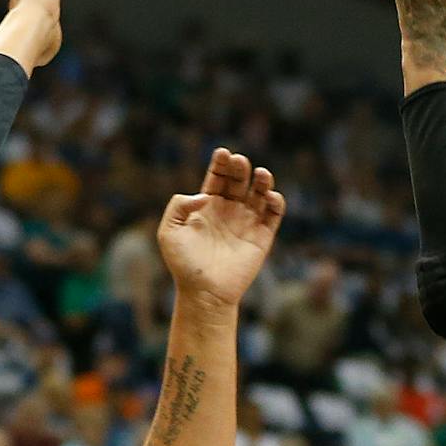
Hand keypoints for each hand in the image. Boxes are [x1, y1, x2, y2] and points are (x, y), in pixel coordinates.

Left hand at [156, 149, 285, 305]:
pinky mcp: (262, 237)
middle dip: (240, 169)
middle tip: (240, 162)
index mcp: (208, 206)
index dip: (221, 164)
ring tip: (261, 173)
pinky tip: (270, 195)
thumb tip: (204, 195)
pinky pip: (274, 214)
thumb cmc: (184, 263)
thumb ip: (179, 206)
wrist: (204, 291)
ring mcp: (247, 222)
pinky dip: (276, 202)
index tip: (223, 153)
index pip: (218, 177)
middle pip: (239, 180)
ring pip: (259, 193)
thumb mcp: (169, 231)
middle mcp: (229, 210)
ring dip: (263, 180)